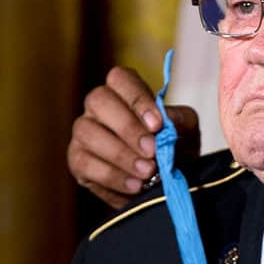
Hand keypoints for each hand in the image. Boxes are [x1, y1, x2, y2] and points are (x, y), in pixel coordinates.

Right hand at [68, 66, 200, 208]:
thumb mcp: (186, 130)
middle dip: (128, 128)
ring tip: (147, 171)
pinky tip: (135, 185)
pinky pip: (86, 164)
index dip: (137, 99)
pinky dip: (113, 177)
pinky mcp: (77, 160)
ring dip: (121, 155)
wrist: (166, 181)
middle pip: (99, 101)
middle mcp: (99, 106)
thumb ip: (179, 120)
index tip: (157, 124)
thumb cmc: (174, 146)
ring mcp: (84, 132)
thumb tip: (168, 120)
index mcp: (125, 90)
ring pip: (89, 133)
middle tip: (152, 151)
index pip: (121, 78)